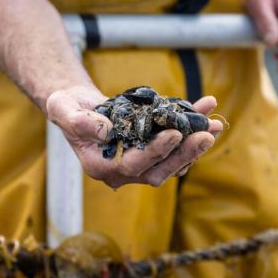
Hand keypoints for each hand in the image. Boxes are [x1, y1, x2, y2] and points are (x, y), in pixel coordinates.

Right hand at [46, 86, 223, 188]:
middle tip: (206, 134)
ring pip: (172, 162)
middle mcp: (121, 171)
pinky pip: (175, 146)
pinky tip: (206, 108)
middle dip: (184, 153)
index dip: (155, 151)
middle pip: (158, 170)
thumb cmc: (67, 108)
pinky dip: (192, 128)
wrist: (78, 106)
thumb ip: (80, 122)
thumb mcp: (63, 109)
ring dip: (195, 145)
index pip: (132, 165)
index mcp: (100, 167)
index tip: (174, 133)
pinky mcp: (151, 150)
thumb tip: (107, 131)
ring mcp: (138, 162)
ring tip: (214, 124)